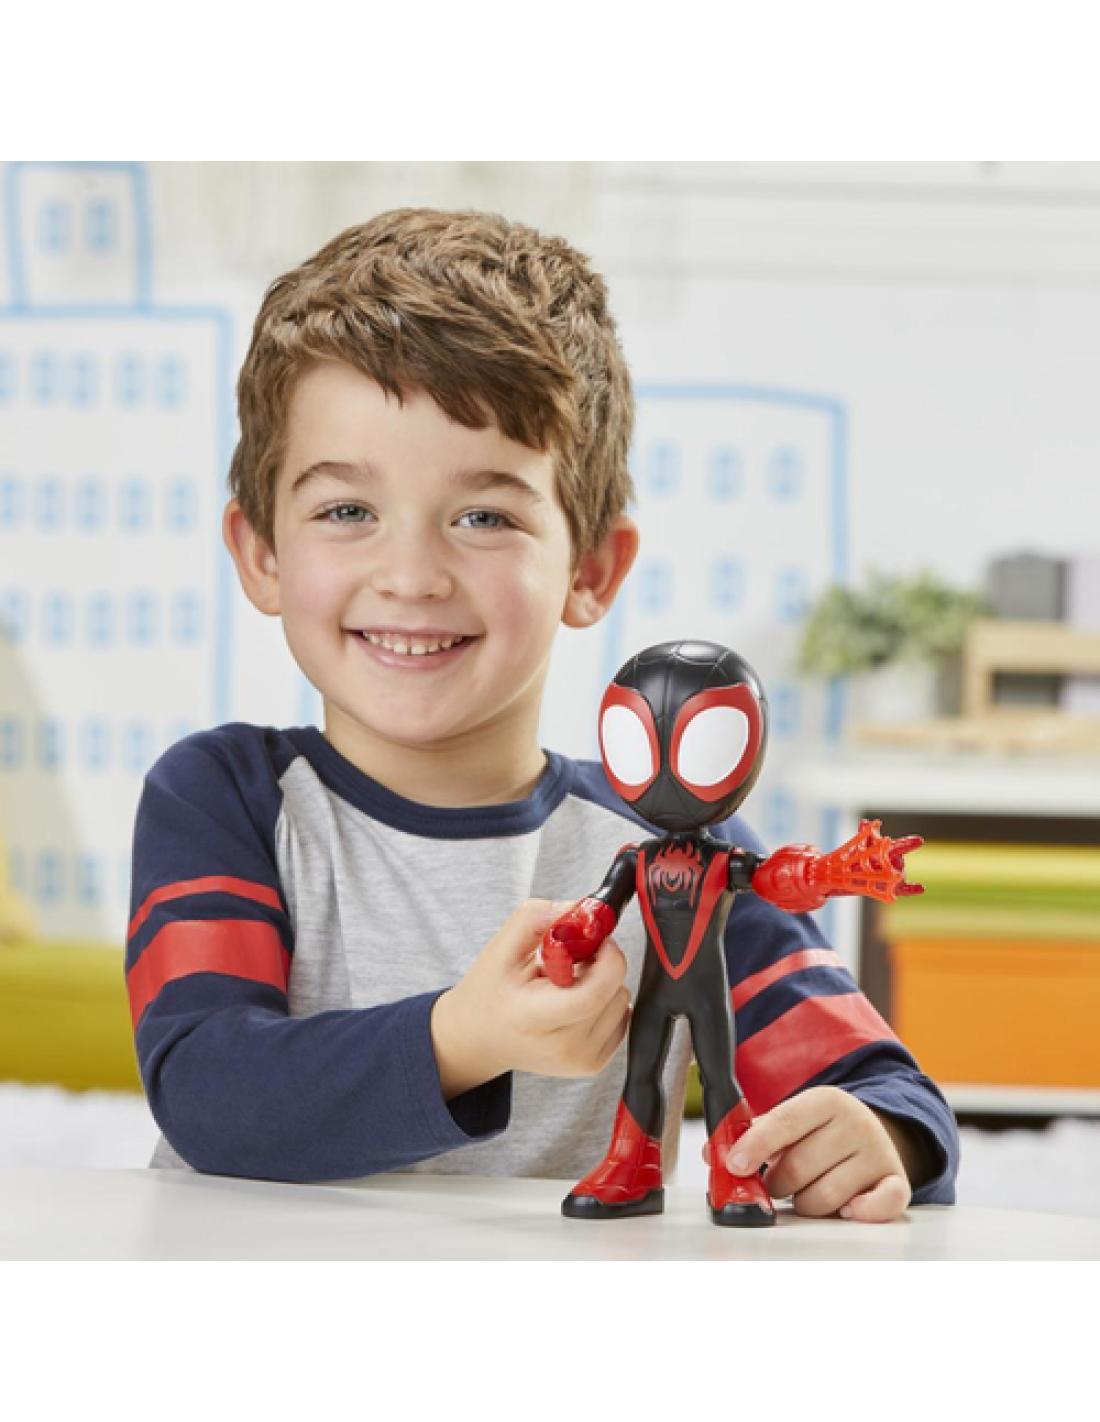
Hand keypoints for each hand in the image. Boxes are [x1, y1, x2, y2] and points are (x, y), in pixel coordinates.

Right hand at [430, 899, 630, 1097]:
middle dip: (601, 965)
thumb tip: (582, 909)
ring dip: (603, 983)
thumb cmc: (488, 993)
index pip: (594, 993)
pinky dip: (605, 1002)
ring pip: (622, 1002)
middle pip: (614, 993)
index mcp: (534, 1019)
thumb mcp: (502, 946)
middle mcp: (562, 1048)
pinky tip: (575, 1001)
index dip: (606, 958)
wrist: (479, 1039)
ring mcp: (581, 1061)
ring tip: (567, 984)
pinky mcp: (594, 1065)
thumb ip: (540, 917)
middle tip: (570, 961)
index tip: (596, 939)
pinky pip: (622, 1018)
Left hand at [722, 1086, 913, 1221]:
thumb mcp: (790, 1122)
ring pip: (826, 1196)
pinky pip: (883, 1204)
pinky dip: (861, 1212)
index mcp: (825, 1100)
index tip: (735, 1164)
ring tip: (807, 1190)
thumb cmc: (819, 1133)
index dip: (757, 1144)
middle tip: (777, 1181)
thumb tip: (714, 1154)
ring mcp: (878, 1153)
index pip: (785, 1120)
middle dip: (778, 1182)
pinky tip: (847, 1208)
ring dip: (806, 1203)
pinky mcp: (897, 1182)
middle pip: (800, 1166)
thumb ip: (752, 1136)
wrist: (871, 1134)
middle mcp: (856, 1122)